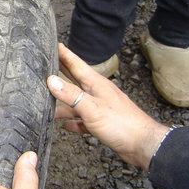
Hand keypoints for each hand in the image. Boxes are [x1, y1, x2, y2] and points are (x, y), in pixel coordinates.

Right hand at [47, 44, 168, 169]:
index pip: (76, 64)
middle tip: (46, 65)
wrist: (142, 144)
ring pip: (76, 102)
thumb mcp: (92, 108)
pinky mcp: (102, 123)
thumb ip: (71, 94)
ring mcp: (100, 107)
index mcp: (96, 84)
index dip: (64, 54)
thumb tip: (51, 81)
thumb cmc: (121, 124)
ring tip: (46, 103)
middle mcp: (97, 93)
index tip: (54, 43)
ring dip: (63, 103)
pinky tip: (66, 125)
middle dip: (61, 72)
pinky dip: (74, 121)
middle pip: (74, 80)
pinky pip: (83, 119)